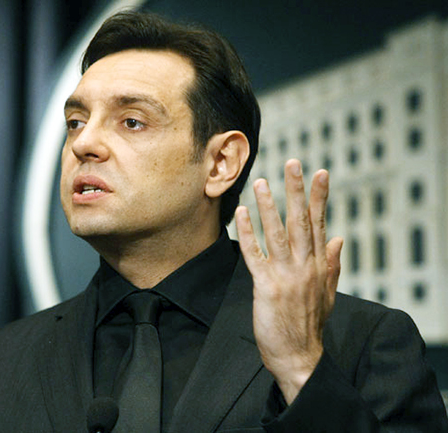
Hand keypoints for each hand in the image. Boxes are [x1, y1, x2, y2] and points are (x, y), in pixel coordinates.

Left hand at [234, 159, 342, 403]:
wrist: (299, 356)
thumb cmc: (310, 325)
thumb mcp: (328, 293)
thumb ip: (332, 264)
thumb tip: (338, 239)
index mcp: (319, 266)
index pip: (319, 224)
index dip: (319, 198)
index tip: (321, 173)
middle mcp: (305, 266)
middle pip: (301, 222)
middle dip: (296, 191)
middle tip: (292, 164)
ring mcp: (286, 276)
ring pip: (277, 233)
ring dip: (269, 206)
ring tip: (261, 182)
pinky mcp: (267, 287)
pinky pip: (255, 255)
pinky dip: (249, 233)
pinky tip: (242, 214)